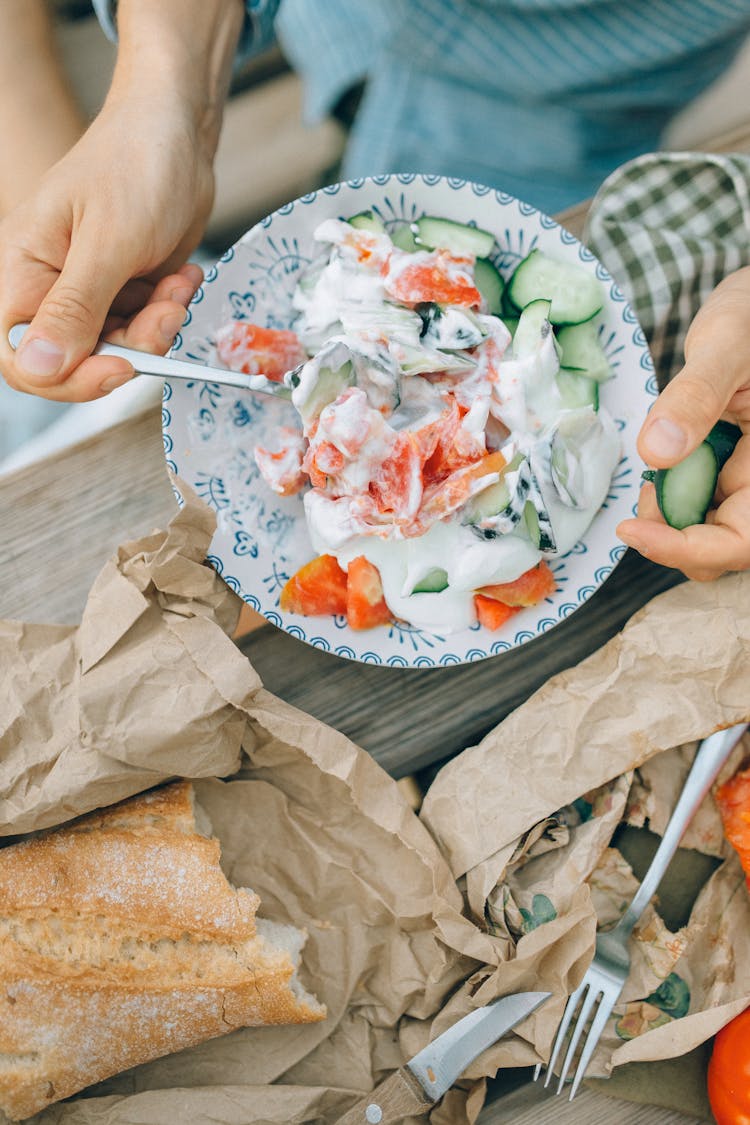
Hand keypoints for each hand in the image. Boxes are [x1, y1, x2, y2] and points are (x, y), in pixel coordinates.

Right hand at [0, 0, 242, 402]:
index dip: (69, 377)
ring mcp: (88, 294)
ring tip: (177, 284)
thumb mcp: (109, 241)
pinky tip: (180, 276)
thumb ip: (75, 308)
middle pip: (74, 363)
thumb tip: (40, 368)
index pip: (23, 358)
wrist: (177, 134)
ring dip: (156, 327)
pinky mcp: (122, 293)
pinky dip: (167, 311)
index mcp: (21, 271)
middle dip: (128, 349)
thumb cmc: (135, 166)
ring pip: (117, 350)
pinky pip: (142, 330)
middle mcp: (48, 289)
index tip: (120, 366)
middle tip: (164, 317)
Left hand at [618, 266, 749, 580]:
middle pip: (725, 544)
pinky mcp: (734, 469)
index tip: (632, 528)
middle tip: (643, 493)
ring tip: (652, 477)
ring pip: (711, 528)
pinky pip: (704, 501)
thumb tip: (657, 452)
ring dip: (671, 517)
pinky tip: (662, 464)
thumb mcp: (725, 342)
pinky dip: (674, 494)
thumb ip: (695, 395)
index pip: (744, 539)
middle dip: (674, 535)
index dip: (688, 549)